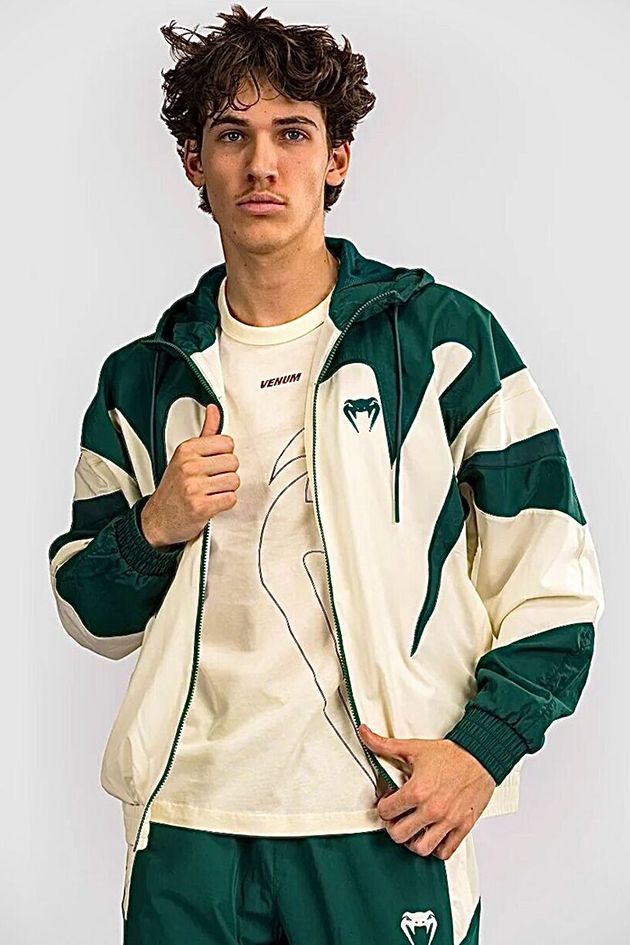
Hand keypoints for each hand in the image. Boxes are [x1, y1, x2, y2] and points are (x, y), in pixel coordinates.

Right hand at [141, 402, 239, 547]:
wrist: (159, 518)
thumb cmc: (174, 488)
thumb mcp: (186, 456)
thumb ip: (205, 432)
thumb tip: (214, 410)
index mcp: (187, 450)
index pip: (227, 442)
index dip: (224, 455)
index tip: (213, 463)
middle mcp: (189, 466)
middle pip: (233, 462)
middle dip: (226, 473)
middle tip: (211, 480)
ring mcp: (194, 486)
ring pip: (234, 481)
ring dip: (226, 489)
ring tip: (211, 491)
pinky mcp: (201, 506)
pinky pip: (231, 499)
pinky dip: (224, 503)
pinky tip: (212, 502)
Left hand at [358, 724, 495, 859]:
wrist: (480, 756)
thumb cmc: (451, 755)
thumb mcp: (414, 748)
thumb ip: (385, 744)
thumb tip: (364, 733)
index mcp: (417, 791)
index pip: (386, 812)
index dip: (383, 806)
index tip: (389, 801)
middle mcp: (432, 809)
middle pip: (399, 835)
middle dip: (394, 826)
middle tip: (398, 817)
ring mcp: (448, 821)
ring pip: (421, 848)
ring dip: (413, 841)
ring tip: (414, 828)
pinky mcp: (462, 827)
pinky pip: (444, 852)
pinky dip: (436, 848)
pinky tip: (432, 834)